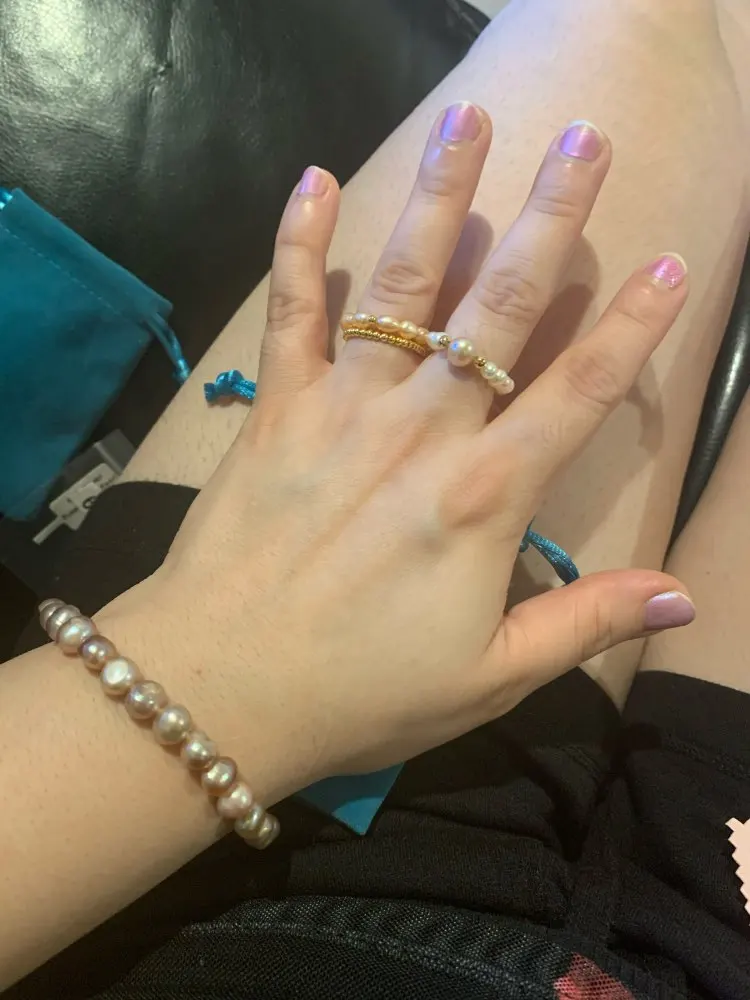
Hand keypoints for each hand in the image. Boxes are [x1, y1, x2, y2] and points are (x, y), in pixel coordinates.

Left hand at [105, 107, 691, 795]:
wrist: (219, 689)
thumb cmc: (360, 690)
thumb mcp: (490, 678)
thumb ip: (585, 624)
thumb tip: (681, 597)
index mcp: (483, 499)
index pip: (578, 395)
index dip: (632, 329)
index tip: (667, 265)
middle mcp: (420, 434)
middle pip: (499, 311)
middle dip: (547, 220)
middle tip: (582, 141)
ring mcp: (342, 411)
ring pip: (404, 289)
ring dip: (440, 199)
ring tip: (469, 121)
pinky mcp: (276, 409)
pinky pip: (291, 313)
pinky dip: (299, 245)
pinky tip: (312, 179)